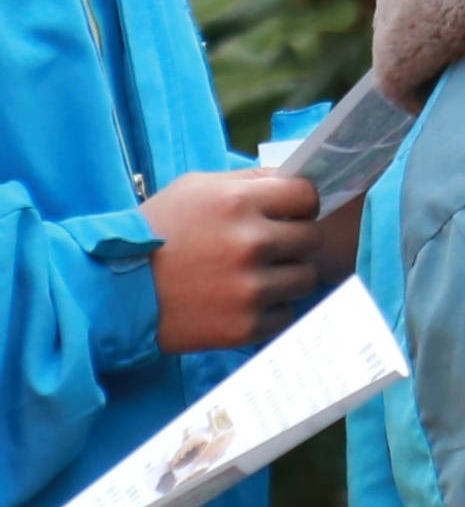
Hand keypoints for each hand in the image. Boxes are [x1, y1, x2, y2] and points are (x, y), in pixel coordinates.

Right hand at [142, 170, 323, 353]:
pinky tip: (240, 303)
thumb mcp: (194, 189)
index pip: (307, 196)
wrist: (109, 292)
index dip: (300, 204)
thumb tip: (295, 181)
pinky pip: (286, 314)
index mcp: (238, 202)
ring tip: (251, 276)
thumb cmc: (154, 234)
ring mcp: (249, 287)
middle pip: (312, 238)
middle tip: (267, 248)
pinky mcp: (244, 325)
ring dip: (285, 277)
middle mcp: (250, 243)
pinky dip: (269, 310)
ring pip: (305, 277)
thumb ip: (247, 182)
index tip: (290, 213)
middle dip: (293, 241)